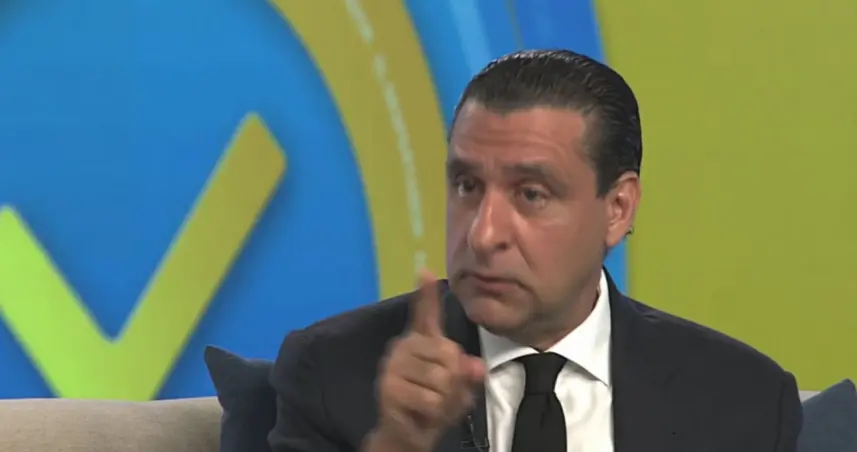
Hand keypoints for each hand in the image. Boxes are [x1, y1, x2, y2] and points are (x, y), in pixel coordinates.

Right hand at [371, 271, 485, 451]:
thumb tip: (476, 367)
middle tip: (444, 396)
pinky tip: (424, 414)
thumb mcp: (458, 389)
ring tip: (433, 407)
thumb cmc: (434, 406)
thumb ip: (467, 374)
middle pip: (450, 355)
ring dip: (446, 400)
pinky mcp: (388, 388)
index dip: (426, 294)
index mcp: (421, 342)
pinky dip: (436, 413)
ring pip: (442, 379)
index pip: (425, 314)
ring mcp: (393, 366)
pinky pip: (430, 399)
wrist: (408, 435)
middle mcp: (403, 346)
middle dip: (456, 382)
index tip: (426, 271)